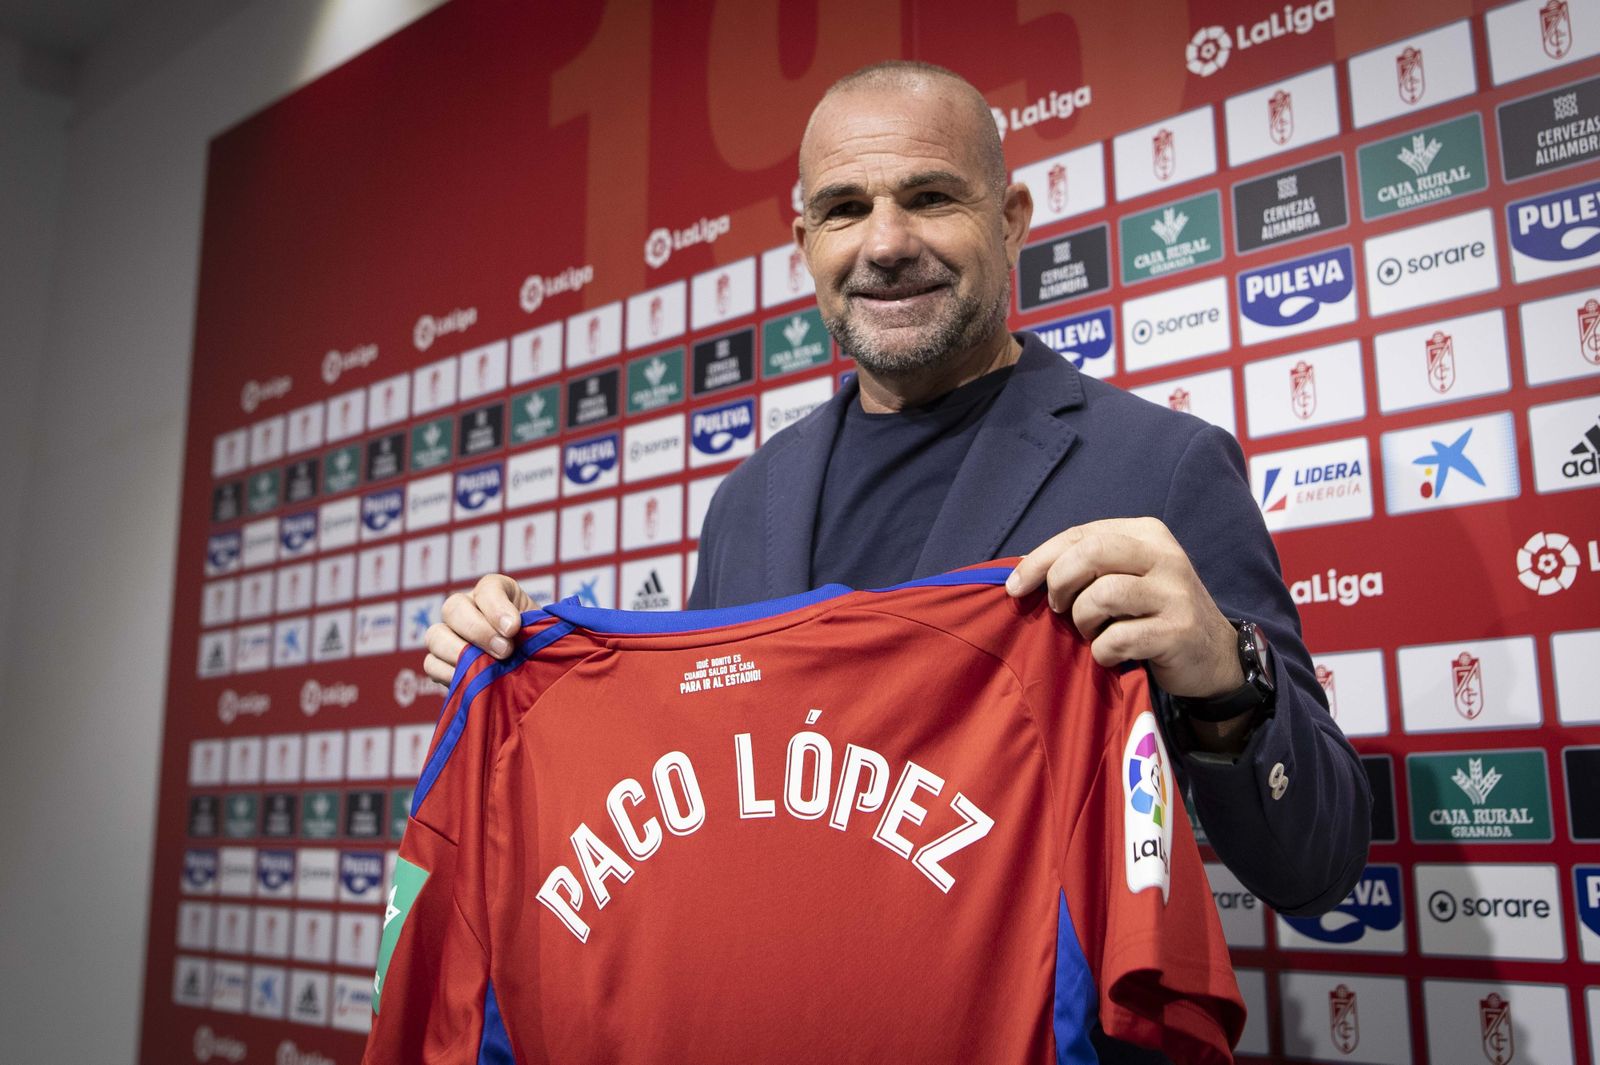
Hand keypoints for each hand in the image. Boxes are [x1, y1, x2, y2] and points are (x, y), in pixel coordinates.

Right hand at [422, 574, 533, 685]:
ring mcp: (450, 634)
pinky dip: (448, 673)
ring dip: (459, 652)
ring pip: (436, 635)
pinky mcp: (441, 662)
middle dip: (478, 630)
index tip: (513, 628)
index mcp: (496, 593)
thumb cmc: (539, 645)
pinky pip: (431, 664)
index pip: (488, 588)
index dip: (497, 608)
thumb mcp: (544, 630)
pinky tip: (471, 680)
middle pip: (454, 607)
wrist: (537, 670)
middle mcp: (468, 608)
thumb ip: (535, 626)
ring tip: (484, 668)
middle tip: (504, 651)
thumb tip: (516, 632)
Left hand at [1005, 517, 1243, 699]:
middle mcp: (1165, 556)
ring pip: (1102, 595)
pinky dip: (1102, 652)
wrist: (1213, 656)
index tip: (1014, 587)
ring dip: (1083, 621)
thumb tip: (1023, 570)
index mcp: (1146, 533)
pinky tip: (1110, 655)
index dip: (1040, 559)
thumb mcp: (1126, 576)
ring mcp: (1175, 593)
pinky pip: (1118, 638)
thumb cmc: (1152, 613)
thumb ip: (1085, 566)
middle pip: (1091, 553)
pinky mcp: (1178, 632)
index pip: (1081, 534)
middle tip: (1058, 608)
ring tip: (1091, 632)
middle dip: (1059, 582)